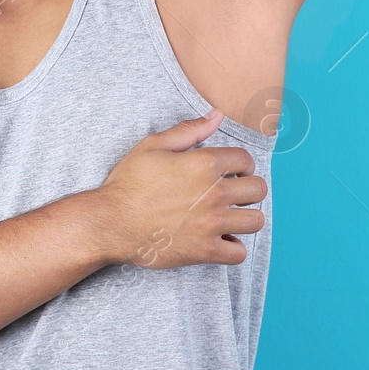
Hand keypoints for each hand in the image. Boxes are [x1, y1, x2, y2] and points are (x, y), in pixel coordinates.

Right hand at [91, 109, 266, 267]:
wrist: (110, 222)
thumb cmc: (128, 183)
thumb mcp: (153, 146)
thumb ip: (190, 130)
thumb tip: (217, 115)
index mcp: (204, 163)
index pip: (246, 160)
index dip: (241, 164)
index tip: (232, 171)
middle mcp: (214, 193)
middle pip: (258, 190)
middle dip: (249, 188)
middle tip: (234, 193)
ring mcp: (211, 224)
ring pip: (255, 221)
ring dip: (246, 217)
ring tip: (231, 216)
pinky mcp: (204, 251)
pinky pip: (239, 254)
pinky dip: (234, 248)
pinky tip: (221, 240)